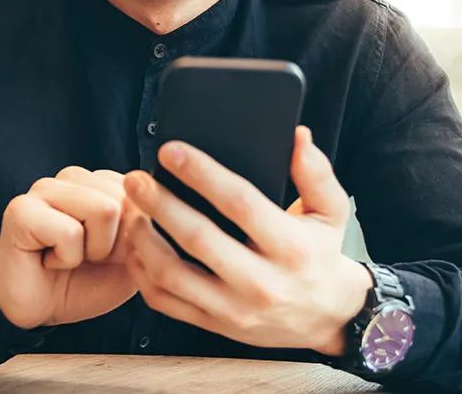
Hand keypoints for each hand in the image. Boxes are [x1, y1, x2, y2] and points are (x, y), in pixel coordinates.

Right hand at [0, 167, 137, 330]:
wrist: (40, 312)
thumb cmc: (85, 281)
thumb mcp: (131, 258)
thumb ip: (146, 229)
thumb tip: (152, 209)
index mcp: (100, 181)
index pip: (143, 193)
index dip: (133, 234)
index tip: (110, 252)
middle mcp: (74, 177)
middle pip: (127, 199)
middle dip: (115, 242)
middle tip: (86, 257)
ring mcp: (45, 187)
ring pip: (104, 210)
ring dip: (92, 250)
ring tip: (68, 255)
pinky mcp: (21, 209)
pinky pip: (70, 232)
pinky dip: (66, 259)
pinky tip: (48, 260)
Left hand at [122, 126, 372, 355]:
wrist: (327, 318)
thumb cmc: (321, 253)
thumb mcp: (331, 211)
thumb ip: (315, 172)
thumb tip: (297, 135)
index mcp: (291, 247)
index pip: (240, 203)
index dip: (202, 173)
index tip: (171, 150)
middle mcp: (262, 282)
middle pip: (197, 238)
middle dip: (159, 203)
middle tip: (135, 178)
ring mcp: (234, 310)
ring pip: (172, 275)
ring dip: (142, 239)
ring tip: (131, 209)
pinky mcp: (215, 326)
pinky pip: (165, 301)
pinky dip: (141, 272)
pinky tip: (136, 245)